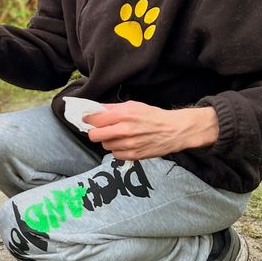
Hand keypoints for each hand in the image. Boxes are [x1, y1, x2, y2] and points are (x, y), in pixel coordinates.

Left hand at [83, 101, 218, 160]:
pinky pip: (115, 155)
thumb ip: (113, 108)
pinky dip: (117, 150)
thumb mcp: (133, 105)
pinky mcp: (133, 155)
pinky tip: (125, 144)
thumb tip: (96, 109)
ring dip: (108, 141)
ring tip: (118, 136)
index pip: (94, 119)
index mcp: (123, 114)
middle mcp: (124, 130)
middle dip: (95, 132)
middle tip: (101, 130)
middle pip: (94, 136)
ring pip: (105, 146)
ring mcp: (128, 144)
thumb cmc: (153, 116)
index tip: (88, 120)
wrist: (173, 131)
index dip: (88, 120)